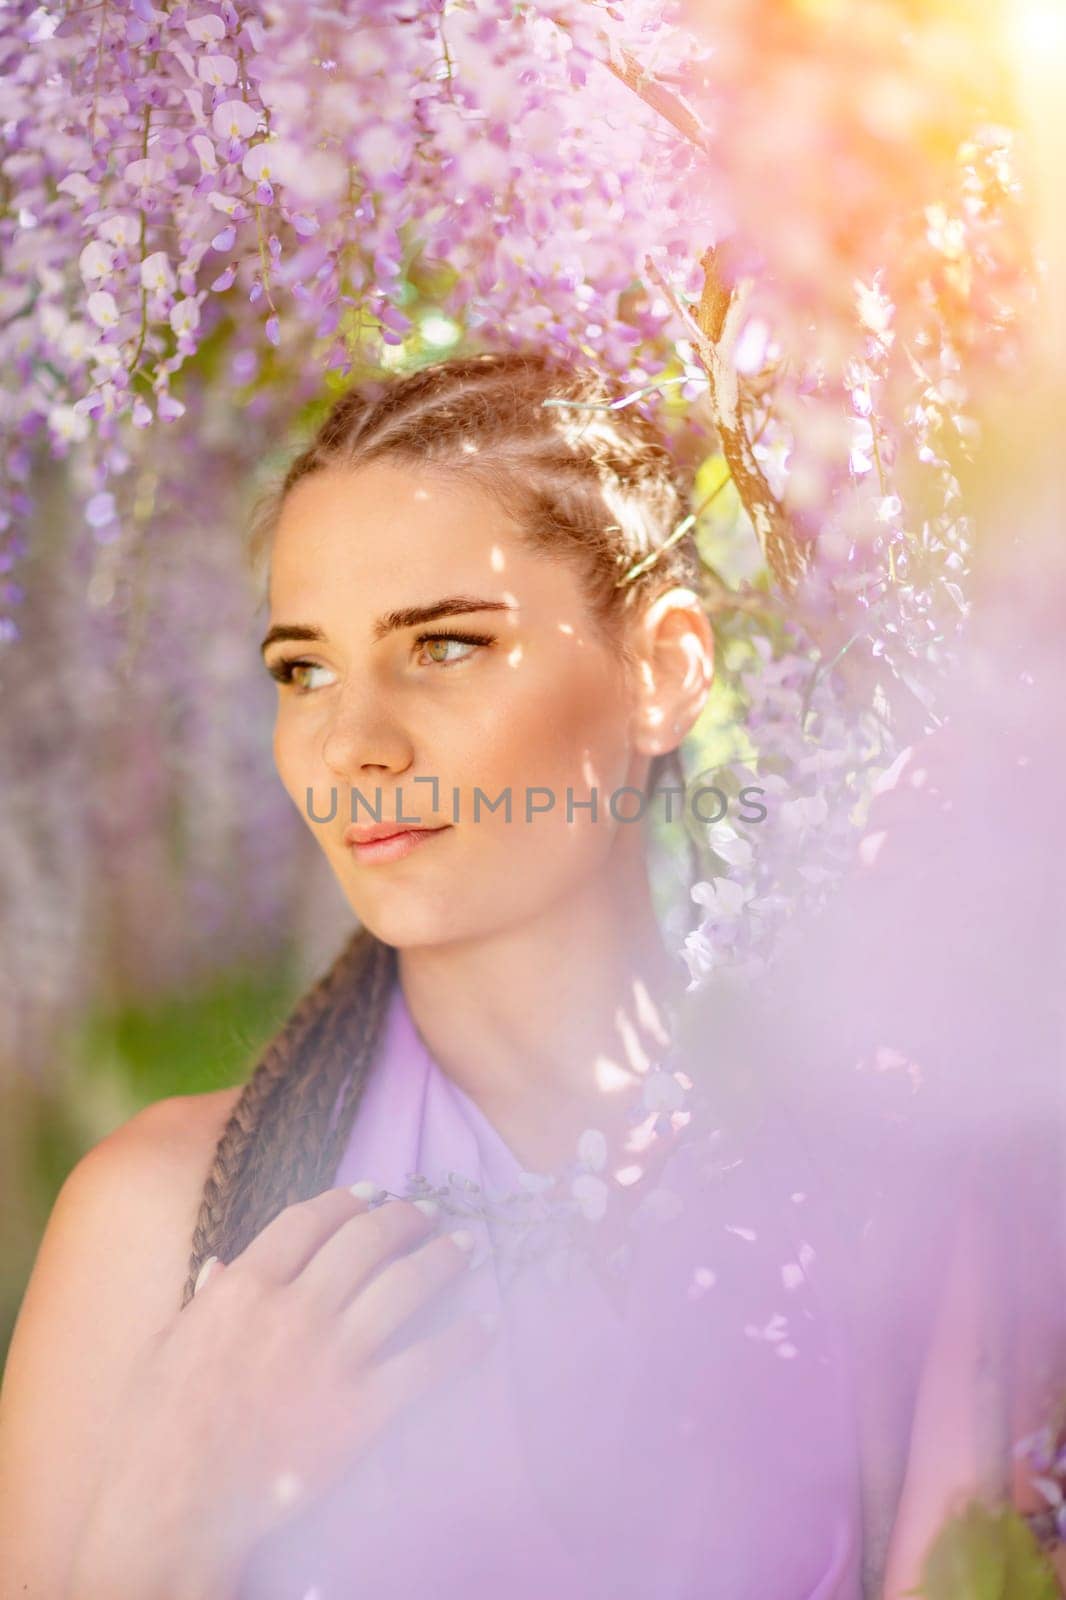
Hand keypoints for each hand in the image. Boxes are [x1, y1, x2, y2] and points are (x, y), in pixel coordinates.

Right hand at [67, 1187, 492, 1599]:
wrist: (173, 1507)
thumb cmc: (156, 1428)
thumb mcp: (167, 1345)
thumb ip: (204, 1299)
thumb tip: (220, 1264)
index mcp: (246, 1285)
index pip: (310, 1218)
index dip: (348, 1199)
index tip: (372, 1192)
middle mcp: (296, 1308)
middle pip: (367, 1240)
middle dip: (404, 1218)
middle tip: (426, 1213)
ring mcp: (334, 1357)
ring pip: (405, 1286)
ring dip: (442, 1259)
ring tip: (465, 1247)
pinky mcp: (361, 1411)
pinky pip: (427, 1363)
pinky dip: (462, 1340)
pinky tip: (483, 1326)